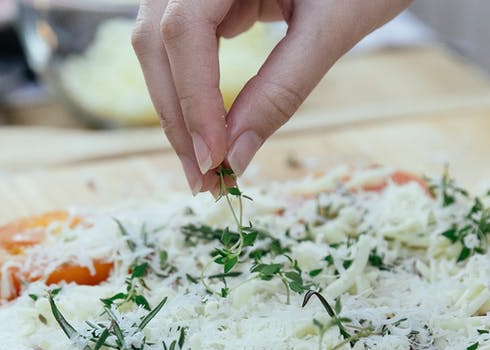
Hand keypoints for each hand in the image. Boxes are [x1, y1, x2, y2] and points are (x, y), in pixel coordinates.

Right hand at [132, 0, 411, 191]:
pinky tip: (210, 133)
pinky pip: (178, 47)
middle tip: (206, 182)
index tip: (215, 158)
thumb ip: (284, 87)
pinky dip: (192, 92)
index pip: (184, 30)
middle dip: (179, 118)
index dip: (194, 99)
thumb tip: (236, 156)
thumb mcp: (333, 27)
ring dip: (178, 111)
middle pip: (156, 42)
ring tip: (207, 167)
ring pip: (157, 47)